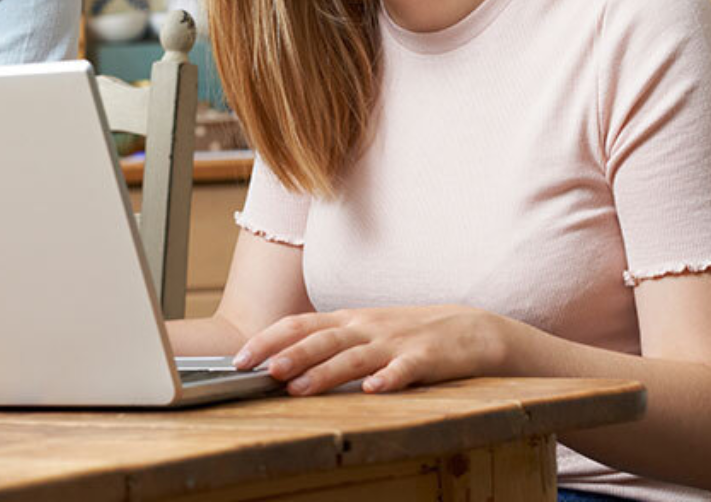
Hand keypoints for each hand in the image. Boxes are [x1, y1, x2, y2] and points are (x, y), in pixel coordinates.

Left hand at [233, 305, 510, 395]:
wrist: (470, 330)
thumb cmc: (408, 334)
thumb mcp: (365, 331)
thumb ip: (330, 343)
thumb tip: (282, 360)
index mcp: (348, 320)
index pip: (300, 325)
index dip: (269, 340)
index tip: (241, 358)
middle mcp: (366, 327)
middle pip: (322, 339)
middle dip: (290, 355)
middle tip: (264, 372)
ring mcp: (395, 342)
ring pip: (354, 357)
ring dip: (325, 372)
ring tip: (299, 388)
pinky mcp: (425, 358)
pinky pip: (404, 370)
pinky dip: (388, 379)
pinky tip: (373, 390)